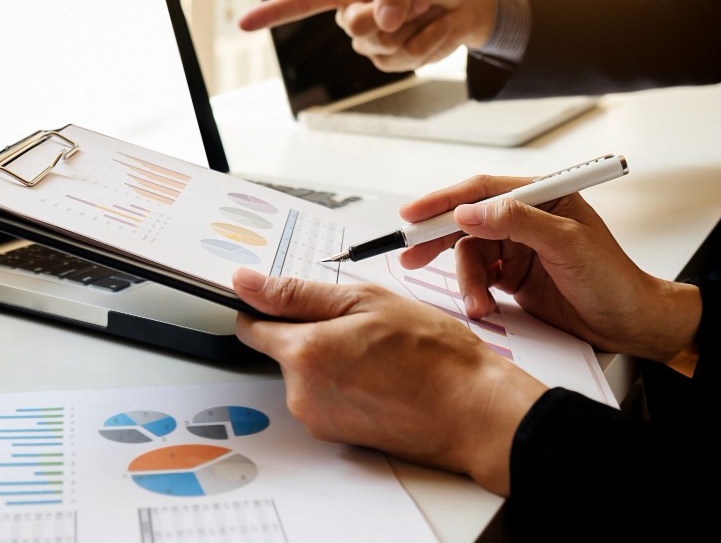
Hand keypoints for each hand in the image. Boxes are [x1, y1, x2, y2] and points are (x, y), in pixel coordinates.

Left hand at [232, 268, 545, 494]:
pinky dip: (344, 383)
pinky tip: (380, 376)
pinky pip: (324, 398)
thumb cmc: (433, 355)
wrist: (474, 412)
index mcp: (304, 354)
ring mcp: (318, 420)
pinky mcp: (336, 436)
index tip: (289, 300)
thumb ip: (298, 293)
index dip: (267, 307)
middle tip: (360, 325)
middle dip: (310, 333)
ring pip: (305, 374)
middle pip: (282, 351)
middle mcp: (301, 394)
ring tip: (377, 353)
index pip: (250, 327)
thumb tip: (246, 284)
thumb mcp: (366, 302)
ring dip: (329, 358)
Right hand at [238, 0, 494, 71]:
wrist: (462, 3)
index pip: (303, 1)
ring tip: (425, 10)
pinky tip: (434, 29)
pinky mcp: (388, 61)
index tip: (245, 24)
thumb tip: (383, 20)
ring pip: (382, 48)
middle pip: (355, 28)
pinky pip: (403, 63)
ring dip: (413, 29)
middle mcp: (351, 15)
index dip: (273, 12)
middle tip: (415, 0)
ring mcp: (369, 42)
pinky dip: (427, 44)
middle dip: (388, 16)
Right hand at [399, 176, 701, 373]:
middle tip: (411, 254)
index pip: (483, 190)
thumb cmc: (613, 280)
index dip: (444, 199)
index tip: (414, 214)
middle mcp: (525, 218)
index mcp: (542, 196)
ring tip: (478, 305)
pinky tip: (484, 306)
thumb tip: (470, 211)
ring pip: (470, 255)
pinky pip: (478, 277)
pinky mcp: (512, 274)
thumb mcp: (567, 245)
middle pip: (467, 220)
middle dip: (438, 239)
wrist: (630, 325)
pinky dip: (475, 293)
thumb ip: (517, 222)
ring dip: (467, 281)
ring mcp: (518, 247)